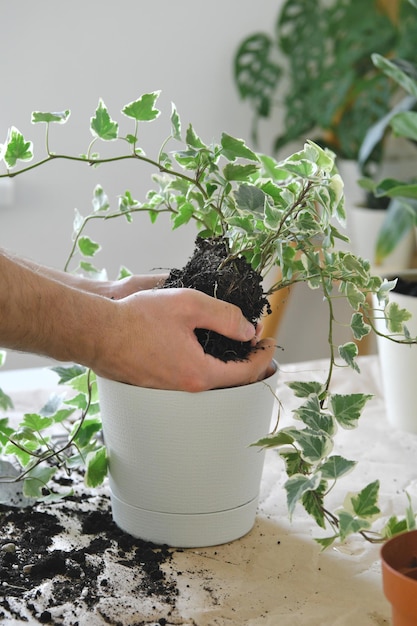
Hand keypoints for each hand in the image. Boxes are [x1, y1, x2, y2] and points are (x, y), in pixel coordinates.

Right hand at [94, 287, 275, 390]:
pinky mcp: (155, 382)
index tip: (270, 340)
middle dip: (248, 360)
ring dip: (225, 362)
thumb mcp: (188, 305)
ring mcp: (169, 388)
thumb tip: (247, 329)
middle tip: (255, 341)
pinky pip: (189, 376)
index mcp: (200, 373)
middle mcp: (187, 387)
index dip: (263, 356)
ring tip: (233, 341)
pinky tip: (202, 345)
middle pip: (229, 379)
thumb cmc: (137, 318)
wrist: (96, 332)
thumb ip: (224, 316)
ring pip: (209, 378)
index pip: (246, 372)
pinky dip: (205, 363)